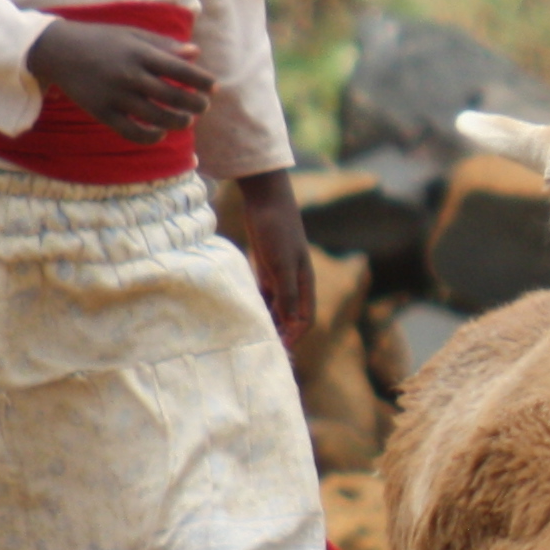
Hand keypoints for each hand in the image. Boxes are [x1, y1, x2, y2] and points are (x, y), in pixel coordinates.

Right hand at [26, 18, 211, 142]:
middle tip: (203, 106)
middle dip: (195, 104)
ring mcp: (115, 96)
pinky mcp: (102, 112)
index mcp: (140, 53)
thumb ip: (164, 45)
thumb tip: (196, 53)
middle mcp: (129, 75)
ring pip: (156, 117)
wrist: (58, 50)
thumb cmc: (101, 40)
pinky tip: (160, 133)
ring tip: (186, 120)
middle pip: (173, 96)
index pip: (180, 70)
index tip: (214, 87)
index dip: (202, 81)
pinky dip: (150, 136)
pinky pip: (131, 132)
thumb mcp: (132, 35)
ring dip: (178, 122)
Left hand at [234, 171, 315, 348]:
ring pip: (277, 307)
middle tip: (262, 351)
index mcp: (305, 283)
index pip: (305, 319)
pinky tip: (244, 316)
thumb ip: (287, 295)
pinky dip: (258, 307)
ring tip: (251, 337)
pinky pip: (264, 295)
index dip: (294, 337)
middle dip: (281, 334)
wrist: (266, 198)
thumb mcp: (281, 264)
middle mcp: (295, 282)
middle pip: (291, 317)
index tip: (277, 351)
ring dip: (268, 322)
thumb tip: (291, 325)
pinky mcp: (265, 267)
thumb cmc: (277, 230)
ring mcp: (280, 275)